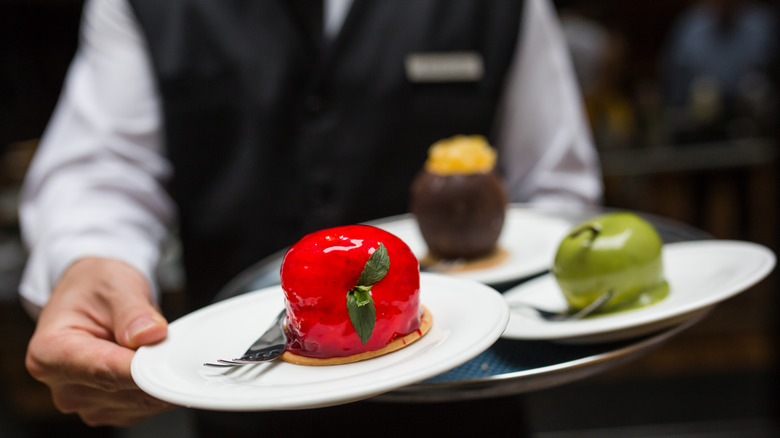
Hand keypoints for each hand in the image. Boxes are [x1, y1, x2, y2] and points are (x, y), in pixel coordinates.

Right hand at [25, 257, 175, 425]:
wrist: (89, 295)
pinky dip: (157, 385)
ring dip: (159, 376)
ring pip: (139, 402)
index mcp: (50, 352)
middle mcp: (62, 385)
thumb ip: (132, 312)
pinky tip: (153, 361)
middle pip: (124, 390)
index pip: (104, 370)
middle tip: (169, 339)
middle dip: (156, 367)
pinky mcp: (106, 408)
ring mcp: (84, 401)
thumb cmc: (95, 288)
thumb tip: (150, 334)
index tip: (168, 359)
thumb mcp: (115, 284)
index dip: (142, 367)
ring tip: (154, 344)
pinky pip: (144, 406)